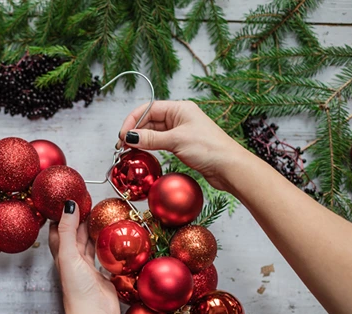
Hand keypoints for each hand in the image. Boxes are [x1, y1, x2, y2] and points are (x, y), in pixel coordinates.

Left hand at [49, 201, 120, 313]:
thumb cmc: (77, 289)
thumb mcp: (69, 255)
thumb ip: (67, 231)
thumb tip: (68, 204)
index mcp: (61, 255)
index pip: (58, 229)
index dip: (62, 214)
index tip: (71, 197)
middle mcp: (72, 260)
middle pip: (74, 235)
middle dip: (80, 219)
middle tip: (90, 202)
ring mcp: (87, 268)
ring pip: (88, 244)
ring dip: (93, 231)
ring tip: (102, 215)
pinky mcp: (102, 276)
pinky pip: (103, 256)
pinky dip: (106, 246)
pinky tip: (113, 238)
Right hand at [118, 100, 250, 191]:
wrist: (229, 166)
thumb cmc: (209, 148)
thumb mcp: (176, 141)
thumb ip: (150, 138)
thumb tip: (128, 136)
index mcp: (179, 108)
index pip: (148, 108)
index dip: (132, 121)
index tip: (122, 135)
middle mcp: (179, 117)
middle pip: (149, 120)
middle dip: (134, 131)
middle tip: (121, 146)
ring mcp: (180, 131)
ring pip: (153, 132)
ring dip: (140, 140)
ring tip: (128, 151)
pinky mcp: (181, 144)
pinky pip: (159, 142)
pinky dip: (149, 146)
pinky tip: (142, 153)